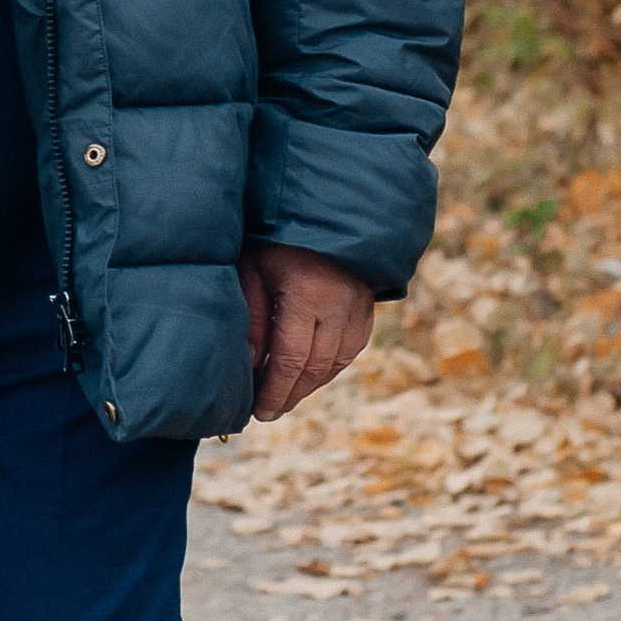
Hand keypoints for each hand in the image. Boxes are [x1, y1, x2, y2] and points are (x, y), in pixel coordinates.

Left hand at [238, 243, 375, 421]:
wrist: (324, 208)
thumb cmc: (277, 237)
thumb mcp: (254, 269)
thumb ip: (253, 317)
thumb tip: (252, 363)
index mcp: (308, 294)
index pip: (292, 359)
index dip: (276, 390)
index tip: (259, 411)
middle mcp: (340, 305)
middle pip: (316, 367)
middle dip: (290, 394)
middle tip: (268, 411)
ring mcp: (360, 307)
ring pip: (336, 362)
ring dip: (310, 385)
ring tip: (284, 397)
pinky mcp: (368, 308)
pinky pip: (351, 349)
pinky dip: (330, 367)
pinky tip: (310, 375)